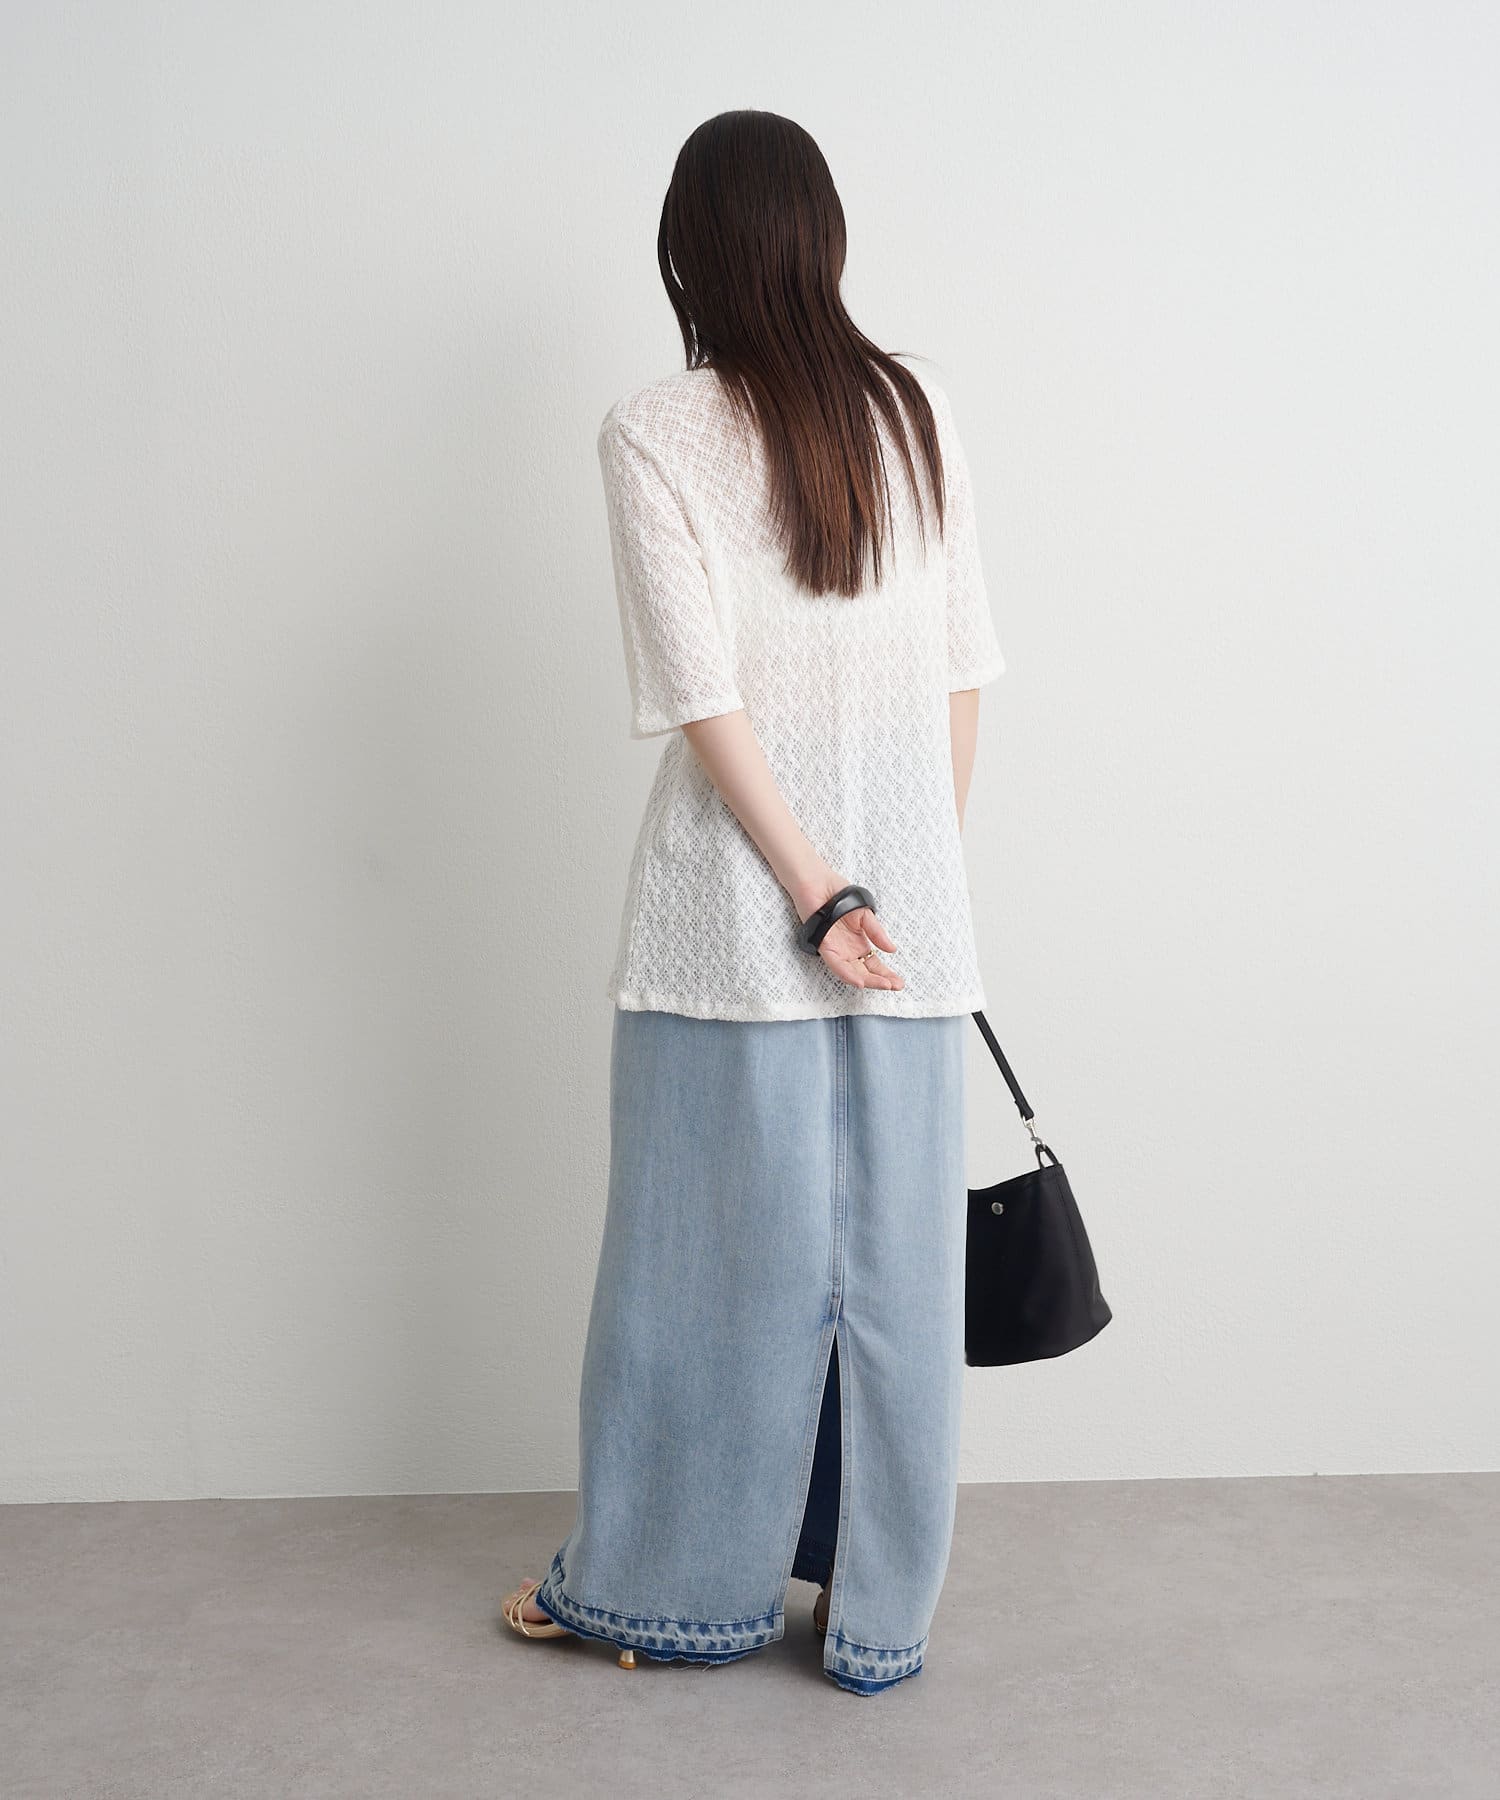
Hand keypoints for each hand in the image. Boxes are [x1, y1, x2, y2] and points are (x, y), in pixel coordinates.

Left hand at [793, 871, 904, 992]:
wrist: (816, 881)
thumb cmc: (836, 893)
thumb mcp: (864, 914)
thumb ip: (876, 932)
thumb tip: (892, 949)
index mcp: (857, 942)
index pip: (873, 964)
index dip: (886, 973)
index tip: (899, 982)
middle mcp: (846, 950)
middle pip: (865, 971)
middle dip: (881, 981)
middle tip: (896, 986)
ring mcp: (835, 949)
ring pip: (852, 972)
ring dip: (868, 980)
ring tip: (884, 985)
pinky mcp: (823, 945)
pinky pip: (836, 964)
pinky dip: (847, 974)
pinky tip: (860, 981)